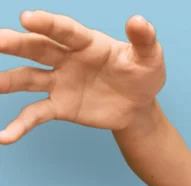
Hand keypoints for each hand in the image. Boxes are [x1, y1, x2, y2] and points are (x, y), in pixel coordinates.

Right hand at [0, 10, 165, 144]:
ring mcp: (60, 82)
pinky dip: (19, 125)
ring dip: (6, 81)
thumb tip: (139, 21)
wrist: (138, 107)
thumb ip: (145, 40)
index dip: (48, 24)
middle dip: (15, 43)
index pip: (66, 31)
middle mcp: (67, 59)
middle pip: (37, 48)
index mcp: (88, 43)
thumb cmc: (142, 76)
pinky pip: (35, 113)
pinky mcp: (60, 106)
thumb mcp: (150, 59)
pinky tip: (4, 137)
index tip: (27, 17)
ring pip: (27, 78)